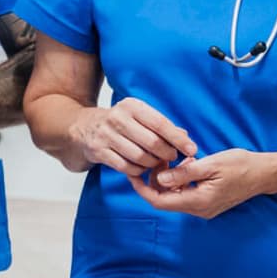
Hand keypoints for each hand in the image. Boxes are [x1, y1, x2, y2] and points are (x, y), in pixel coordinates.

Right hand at [67, 98, 197, 179]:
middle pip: (152, 143)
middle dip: (167, 154)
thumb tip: (185, 137)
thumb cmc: (120, 122)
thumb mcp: (139, 116)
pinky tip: (141, 167)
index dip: (178, 139)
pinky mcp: (99, 151)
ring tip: (156, 163)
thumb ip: (162, 126)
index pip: (160, 123)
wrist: (85, 127)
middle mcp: (118, 118)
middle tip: (172, 158)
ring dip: (153, 164)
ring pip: (140, 157)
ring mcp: (106, 135)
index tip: (192, 149)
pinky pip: (127, 167)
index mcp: (132, 106)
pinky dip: (138, 171)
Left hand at [134, 149, 270, 219]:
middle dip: (155, 180)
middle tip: (158, 159)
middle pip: (164, 199)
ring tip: (175, 159)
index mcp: (198, 201)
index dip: (142, 188)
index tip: (133, 172)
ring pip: (174, 196)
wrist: (264, 174)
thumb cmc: (240, 166)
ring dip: (168, 179)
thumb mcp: (211, 164)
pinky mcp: (208, 203)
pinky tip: (188, 165)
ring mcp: (204, 208)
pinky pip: (185, 194)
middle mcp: (198, 209)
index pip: (159, 201)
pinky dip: (180, 181)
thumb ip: (184, 173)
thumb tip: (160, 178)